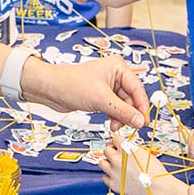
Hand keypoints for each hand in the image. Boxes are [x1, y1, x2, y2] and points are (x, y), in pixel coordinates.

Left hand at [26, 57, 147, 130]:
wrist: (50, 89)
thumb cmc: (72, 85)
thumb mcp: (101, 100)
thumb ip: (123, 112)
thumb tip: (140, 121)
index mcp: (118, 67)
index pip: (138, 89)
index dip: (141, 107)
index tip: (143, 122)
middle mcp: (115, 75)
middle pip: (131, 98)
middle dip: (129, 114)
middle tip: (128, 127)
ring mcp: (108, 86)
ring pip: (123, 105)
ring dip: (121, 117)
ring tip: (114, 126)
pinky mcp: (101, 96)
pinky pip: (114, 108)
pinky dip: (114, 117)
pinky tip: (111, 124)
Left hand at [99, 134, 181, 194]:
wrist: (157, 187)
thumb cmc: (155, 171)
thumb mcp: (144, 153)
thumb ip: (132, 149)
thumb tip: (125, 149)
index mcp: (126, 148)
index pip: (115, 138)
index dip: (117, 141)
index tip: (117, 144)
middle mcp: (117, 159)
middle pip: (106, 150)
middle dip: (111, 151)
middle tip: (116, 155)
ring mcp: (114, 172)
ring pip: (101, 163)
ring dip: (107, 162)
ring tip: (114, 165)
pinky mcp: (113, 184)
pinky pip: (105, 177)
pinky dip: (109, 176)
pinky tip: (116, 176)